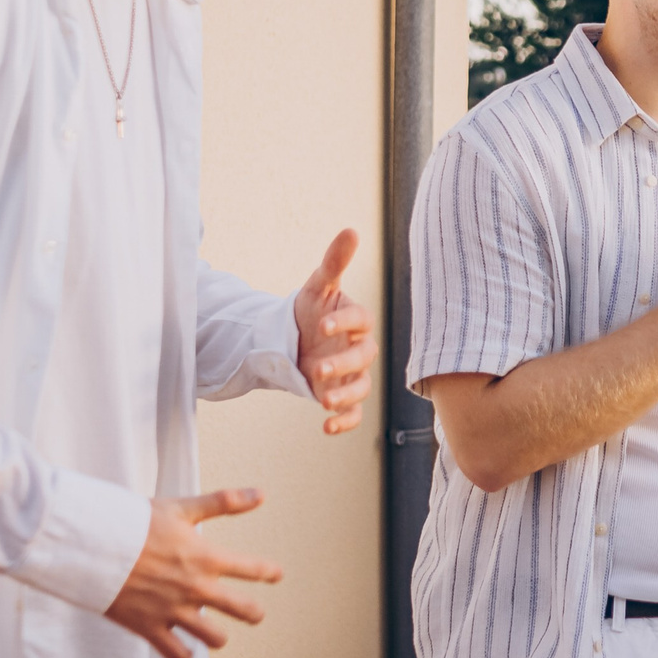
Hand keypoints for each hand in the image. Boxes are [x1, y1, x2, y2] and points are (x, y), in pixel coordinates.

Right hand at [105, 489, 281, 657]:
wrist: (94, 546)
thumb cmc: (135, 523)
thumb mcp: (181, 508)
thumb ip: (222, 502)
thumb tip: (261, 494)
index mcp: (206, 557)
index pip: (252, 569)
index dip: (268, 572)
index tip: (276, 575)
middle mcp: (196, 587)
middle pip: (243, 610)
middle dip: (253, 613)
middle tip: (255, 614)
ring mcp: (174, 611)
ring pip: (214, 638)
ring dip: (218, 637)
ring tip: (216, 634)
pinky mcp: (150, 628)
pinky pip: (177, 655)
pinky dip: (184, 656)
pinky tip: (185, 651)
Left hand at [293, 228, 375, 434]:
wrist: (294, 340)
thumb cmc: (309, 310)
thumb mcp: (317, 286)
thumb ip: (334, 262)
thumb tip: (351, 230)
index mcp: (355, 319)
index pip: (360, 320)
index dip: (344, 322)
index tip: (321, 325)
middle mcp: (358, 348)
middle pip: (363, 357)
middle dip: (343, 365)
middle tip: (318, 370)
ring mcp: (352, 373)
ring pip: (361, 387)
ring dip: (345, 396)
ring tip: (323, 402)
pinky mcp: (342, 395)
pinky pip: (353, 413)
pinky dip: (344, 421)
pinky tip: (326, 427)